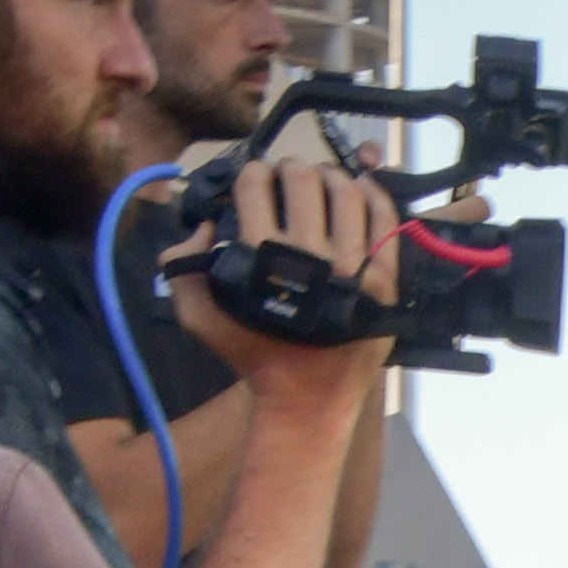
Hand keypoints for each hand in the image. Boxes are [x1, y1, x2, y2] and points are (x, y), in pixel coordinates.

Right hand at [176, 146, 403, 413]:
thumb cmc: (253, 356)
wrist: (307, 398)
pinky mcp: (386, 279)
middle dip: (292, 169)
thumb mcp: (199, 316)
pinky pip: (386, 220)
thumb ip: (180, 266)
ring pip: (347, 192)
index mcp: (262, 253)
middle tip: (290, 178)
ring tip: (324, 182)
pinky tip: (362, 189)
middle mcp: (309, 253)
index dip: (253, 173)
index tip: (257, 180)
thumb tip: (203, 226)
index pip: (256, 183)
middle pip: (303, 179)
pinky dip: (374, 194)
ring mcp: (354, 265)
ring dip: (332, 176)